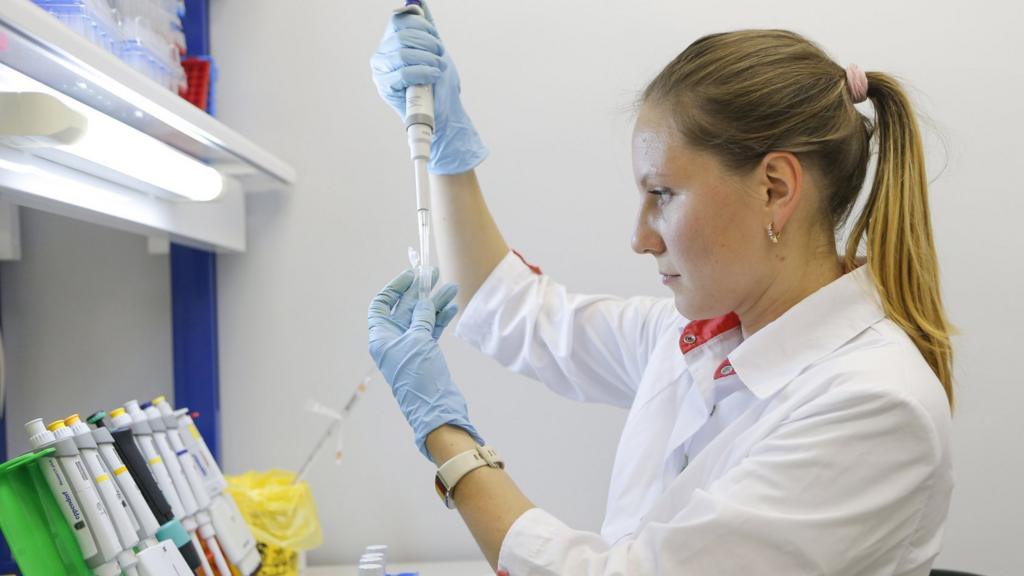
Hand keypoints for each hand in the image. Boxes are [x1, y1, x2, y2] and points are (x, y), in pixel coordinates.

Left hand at [368, 270, 483, 458]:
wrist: (436, 409)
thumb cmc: (419, 376)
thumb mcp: (418, 341)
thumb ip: (421, 316)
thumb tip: (424, 299)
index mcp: (381, 337)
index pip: (381, 304)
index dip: (394, 288)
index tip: (410, 276)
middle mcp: (393, 340)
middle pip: (404, 308)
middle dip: (420, 292)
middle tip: (433, 274)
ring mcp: (410, 347)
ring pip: (421, 317)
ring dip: (435, 302)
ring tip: (451, 288)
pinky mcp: (426, 354)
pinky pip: (431, 329)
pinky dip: (440, 318)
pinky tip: (452, 306)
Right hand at [370, 2, 488, 174]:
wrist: (443, 115)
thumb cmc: (438, 85)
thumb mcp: (434, 51)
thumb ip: (425, 27)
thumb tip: (418, 3)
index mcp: (390, 42)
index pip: (399, 20)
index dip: (422, 27)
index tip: (437, 40)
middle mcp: (381, 55)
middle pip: (402, 35)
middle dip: (429, 44)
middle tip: (441, 56)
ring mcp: (381, 72)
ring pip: (403, 52)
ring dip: (429, 59)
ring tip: (438, 69)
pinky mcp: (385, 88)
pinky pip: (404, 72)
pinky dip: (424, 72)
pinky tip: (433, 77)